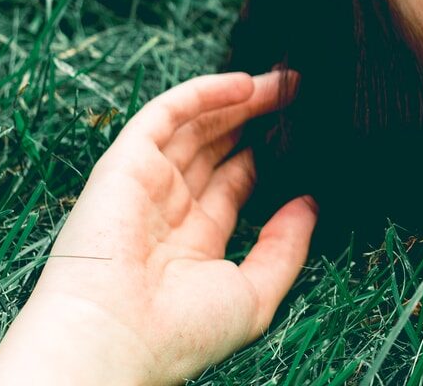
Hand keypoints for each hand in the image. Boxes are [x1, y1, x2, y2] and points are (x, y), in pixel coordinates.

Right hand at [0, 70, 317, 385]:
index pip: (235, 183)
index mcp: (195, 241)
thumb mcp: (254, 295)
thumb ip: (286, 248)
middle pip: (218, 147)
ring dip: (240, 99)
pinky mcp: (125, 163)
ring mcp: (146, 183)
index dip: (267, 154)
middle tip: (300, 94)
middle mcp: (169, 208)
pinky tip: (245, 84)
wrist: (112, 341)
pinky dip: (203, 94)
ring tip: (287, 80)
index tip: (305, 132)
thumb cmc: (180, 333)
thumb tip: (310, 203)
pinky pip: (166, 115)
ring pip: (198, 125)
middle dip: (257, 118)